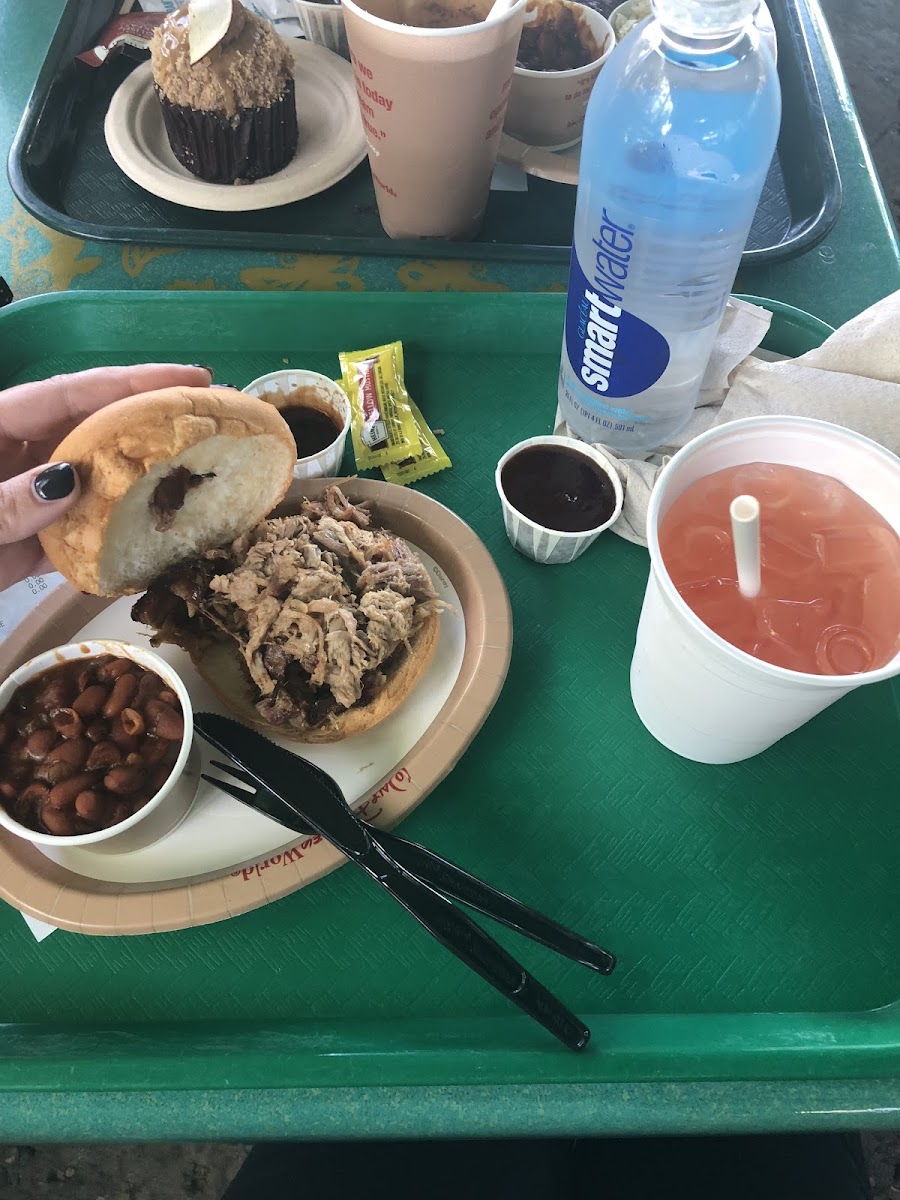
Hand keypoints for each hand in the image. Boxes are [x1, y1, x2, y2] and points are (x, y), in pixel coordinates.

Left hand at [0, 364, 212, 590]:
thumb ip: (9, 500)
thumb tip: (69, 480)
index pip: (70, 393)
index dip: (130, 383)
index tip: (190, 380)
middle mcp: (17, 455)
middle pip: (91, 429)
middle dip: (146, 423)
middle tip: (210, 420)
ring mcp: (27, 500)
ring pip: (93, 481)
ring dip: (139, 481)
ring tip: (196, 473)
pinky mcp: (28, 545)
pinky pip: (81, 536)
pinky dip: (115, 537)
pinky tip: (155, 537)